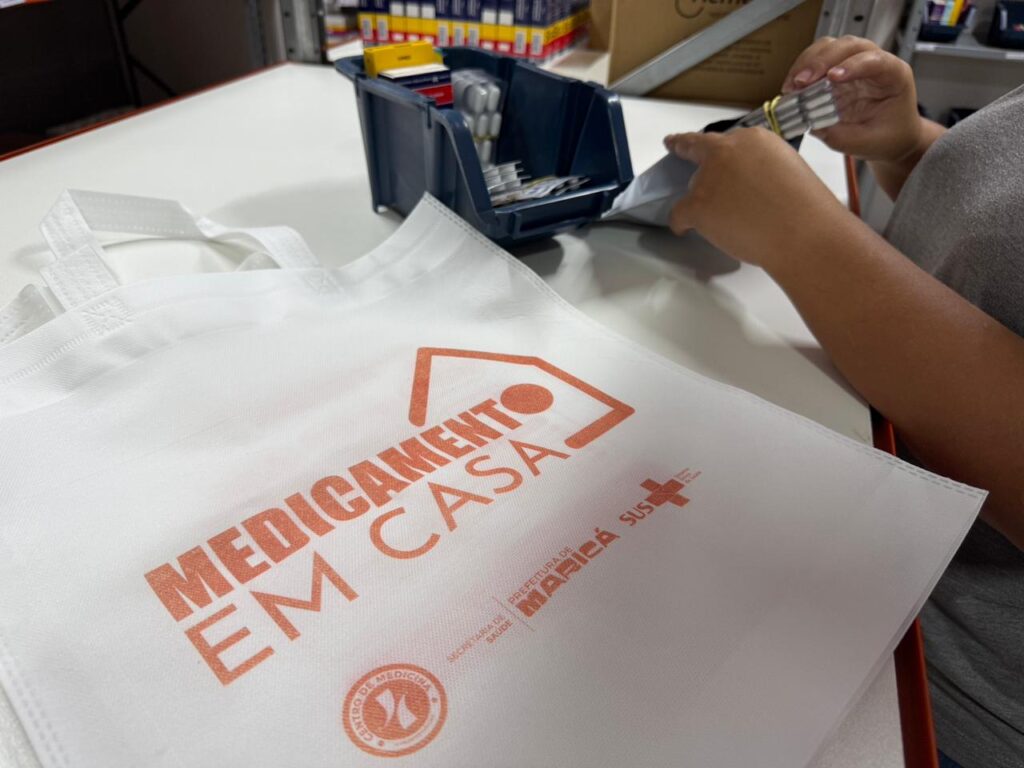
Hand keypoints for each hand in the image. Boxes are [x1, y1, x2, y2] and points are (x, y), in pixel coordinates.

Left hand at [663, 128, 849, 269]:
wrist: (802, 230)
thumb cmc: (805, 206)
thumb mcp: (786, 168)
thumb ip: (759, 166)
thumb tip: (745, 181)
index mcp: (753, 138)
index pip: (719, 139)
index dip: (695, 143)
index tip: (675, 142)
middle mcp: (726, 151)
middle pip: (703, 159)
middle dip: (703, 173)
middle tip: (706, 189)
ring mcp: (708, 177)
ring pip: (694, 190)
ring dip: (704, 203)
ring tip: (728, 223)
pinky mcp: (697, 204)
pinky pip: (678, 214)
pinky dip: (681, 223)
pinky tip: (685, 229)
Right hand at [782, 36, 925, 163]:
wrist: (891, 137)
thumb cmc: (888, 136)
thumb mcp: (867, 142)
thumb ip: (841, 136)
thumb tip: (812, 125)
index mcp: (894, 75)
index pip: (875, 60)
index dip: (852, 65)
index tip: (832, 78)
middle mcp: (874, 61)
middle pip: (847, 46)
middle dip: (821, 60)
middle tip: (801, 81)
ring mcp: (853, 63)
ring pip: (829, 47)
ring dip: (807, 62)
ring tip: (792, 85)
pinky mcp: (836, 70)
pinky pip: (816, 60)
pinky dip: (801, 70)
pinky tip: (791, 87)